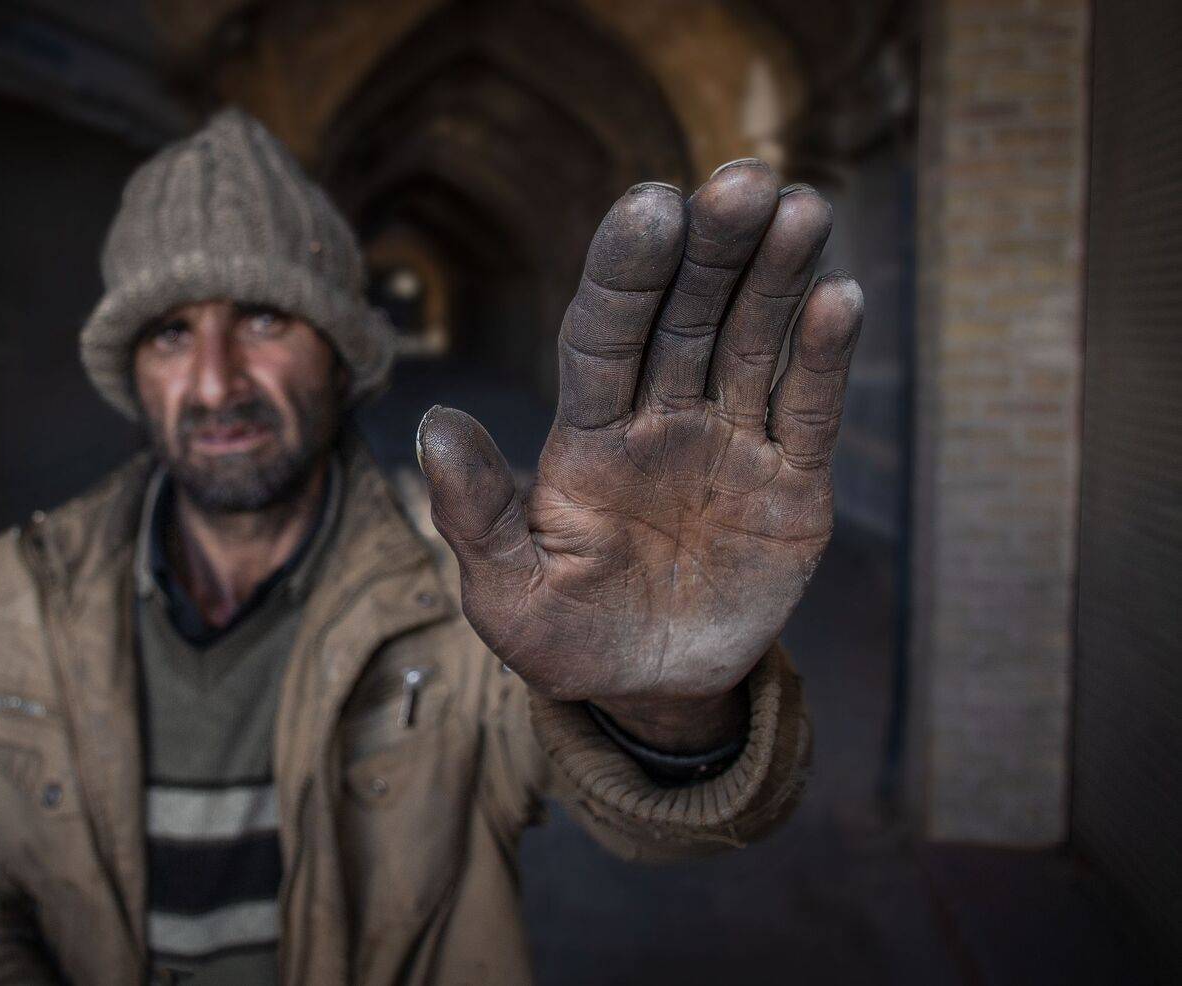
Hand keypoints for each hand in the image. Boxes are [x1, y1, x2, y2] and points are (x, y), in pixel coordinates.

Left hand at [417, 161, 862, 751]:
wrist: (650, 692)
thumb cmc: (565, 638)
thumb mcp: (505, 595)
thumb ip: (474, 515)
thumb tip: (436, 424)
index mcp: (589, 435)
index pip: (604, 334)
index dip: (626, 272)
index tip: (652, 204)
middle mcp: (662, 420)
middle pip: (687, 316)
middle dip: (713, 248)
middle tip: (743, 181)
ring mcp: (731, 445)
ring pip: (755, 342)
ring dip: (778, 276)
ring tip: (801, 208)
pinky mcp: (793, 484)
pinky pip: (810, 411)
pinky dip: (826, 359)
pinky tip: (841, 298)